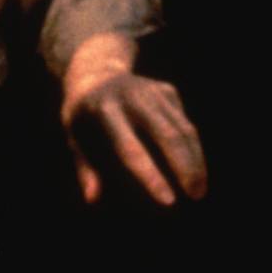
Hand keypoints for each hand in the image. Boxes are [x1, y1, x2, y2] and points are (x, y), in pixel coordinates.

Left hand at [62, 34, 207, 206]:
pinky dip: (193, 147)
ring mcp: (152, 91)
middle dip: (185, 168)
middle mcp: (131, 97)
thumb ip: (84, 167)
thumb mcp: (73, 134)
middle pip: (168, 136)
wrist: (94, 70)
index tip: (168, 202)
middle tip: (195, 198)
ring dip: (196, 161)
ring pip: (184, 129)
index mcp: (103, 110)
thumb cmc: (82, 113)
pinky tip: (194, 168)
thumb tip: (92, 199)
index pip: (130, 148)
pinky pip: (184, 123)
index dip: (150, 176)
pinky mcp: (167, 90)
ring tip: (198, 190)